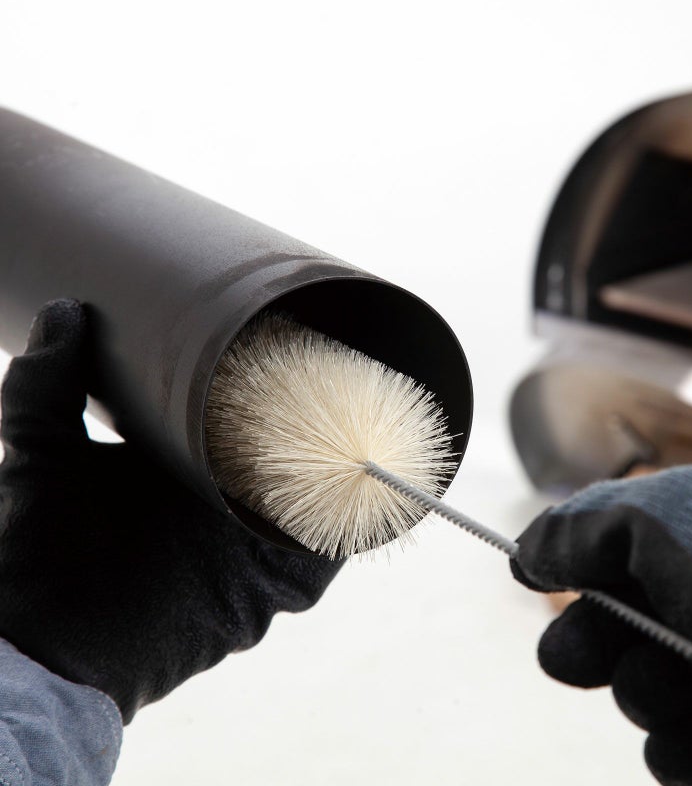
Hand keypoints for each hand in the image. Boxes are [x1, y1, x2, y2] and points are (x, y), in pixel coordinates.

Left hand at [0, 299, 342, 721]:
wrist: (50, 649)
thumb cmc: (41, 553)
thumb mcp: (41, 456)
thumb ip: (44, 388)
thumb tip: (66, 308)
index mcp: (192, 464)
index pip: (249, 416)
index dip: (279, 381)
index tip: (302, 331)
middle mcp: (233, 500)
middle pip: (298, 451)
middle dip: (330, 416)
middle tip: (358, 361)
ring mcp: (258, 543)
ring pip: (326, 496)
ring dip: (355, 463)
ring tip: (384, 413)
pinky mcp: (275, 586)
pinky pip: (331, 552)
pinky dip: (360, 523)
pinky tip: (383, 484)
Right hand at [511, 465, 691, 784]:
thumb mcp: (669, 514)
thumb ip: (586, 523)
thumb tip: (529, 550)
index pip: (650, 537)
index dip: (588, 554)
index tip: (534, 573)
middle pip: (646, 616)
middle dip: (594, 636)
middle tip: (564, 657)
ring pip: (666, 685)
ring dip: (640, 689)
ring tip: (656, 691)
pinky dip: (677, 751)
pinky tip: (689, 749)